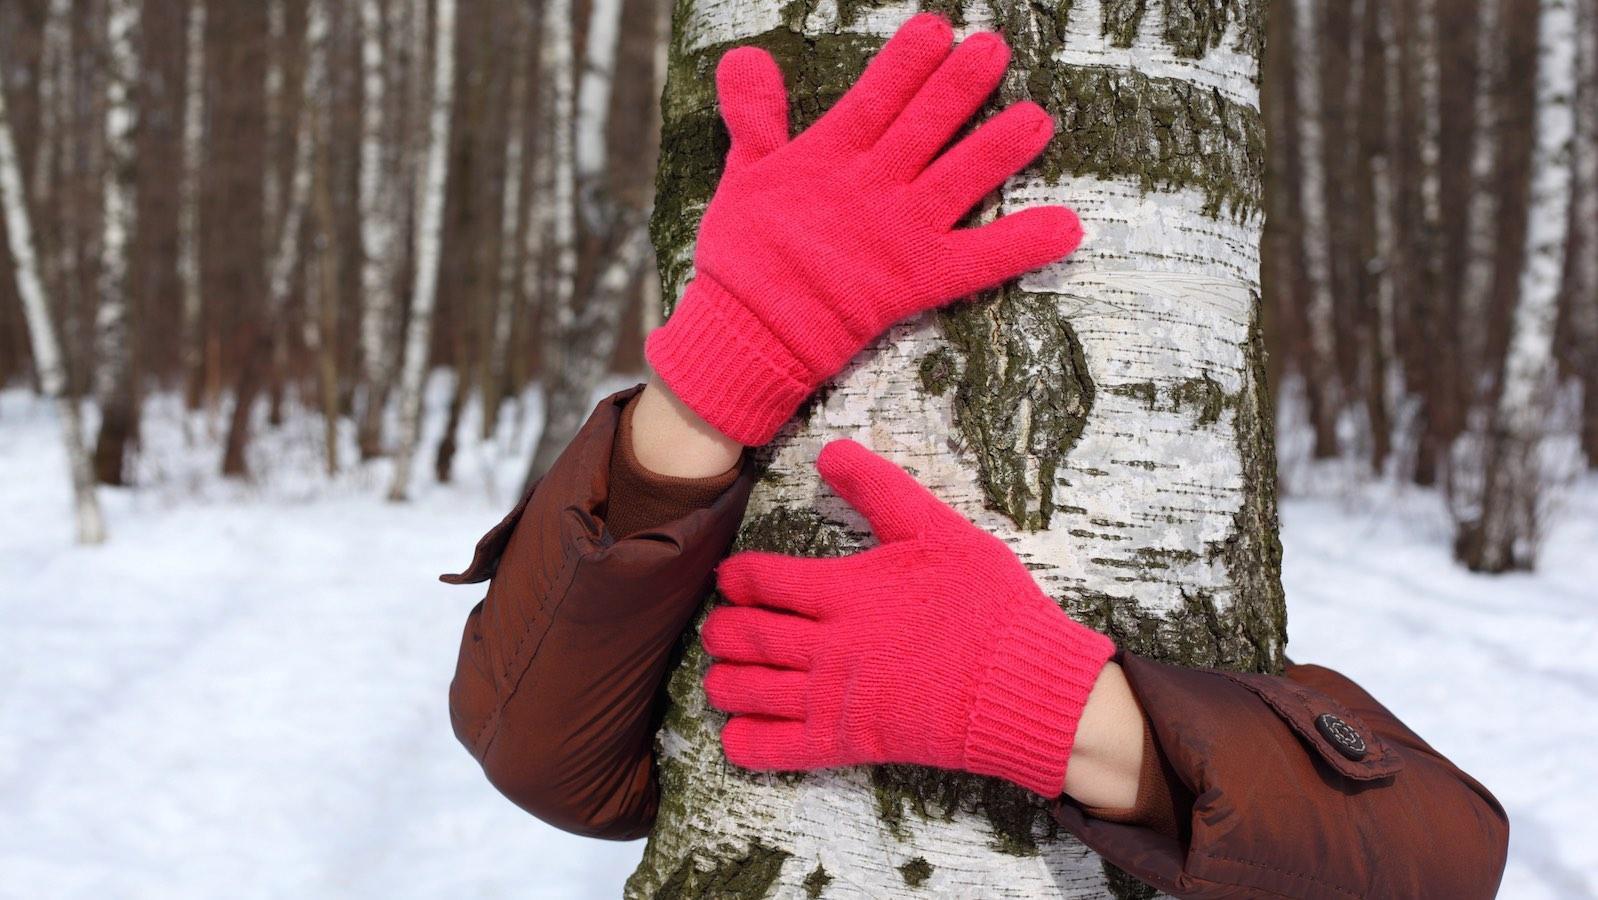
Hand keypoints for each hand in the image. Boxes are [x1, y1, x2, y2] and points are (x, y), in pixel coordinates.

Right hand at [646, 14, 1082, 445]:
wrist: (748, 331)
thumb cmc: (744, 254)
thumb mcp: (744, 173)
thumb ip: (754, 116)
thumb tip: (744, 56)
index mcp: (828, 157)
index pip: (876, 96)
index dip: (907, 62)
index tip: (936, 29)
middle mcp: (871, 187)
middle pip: (926, 126)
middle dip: (961, 86)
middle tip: (994, 50)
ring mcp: (899, 232)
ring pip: (960, 179)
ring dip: (1000, 149)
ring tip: (1038, 119)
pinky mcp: (918, 279)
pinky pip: (980, 260)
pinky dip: (1023, 245)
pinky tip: (1067, 228)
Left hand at [701, 440, 1114, 795]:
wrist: (1024, 680)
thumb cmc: (988, 603)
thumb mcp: (939, 529)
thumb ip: (880, 489)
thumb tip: (830, 450)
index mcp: (845, 591)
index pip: (764, 580)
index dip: (737, 578)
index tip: (731, 578)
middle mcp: (829, 644)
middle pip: (746, 637)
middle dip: (722, 630)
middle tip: (721, 627)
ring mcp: (835, 697)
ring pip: (750, 692)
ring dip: (724, 682)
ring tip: (722, 674)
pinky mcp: (850, 742)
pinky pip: (778, 749)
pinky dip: (747, 742)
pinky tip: (738, 732)